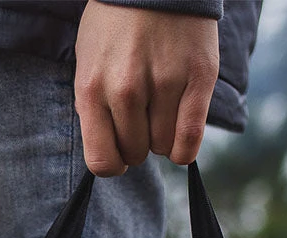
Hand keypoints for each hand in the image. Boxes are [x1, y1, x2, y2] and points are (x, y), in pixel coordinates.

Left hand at [74, 0, 219, 175]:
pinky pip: (190, 139)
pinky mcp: (198, 78)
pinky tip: (179, 131)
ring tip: (159, 107)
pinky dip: (185, 147)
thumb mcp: (88, 63)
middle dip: (138, 142)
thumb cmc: (115, 26)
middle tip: (141, 116)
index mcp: (92, 88)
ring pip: (164, 147)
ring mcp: (164, 83)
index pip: (102, 161)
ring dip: (162, 136)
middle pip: (136, 154)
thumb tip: (109, 152)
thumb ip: (94, 109)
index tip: (118, 150)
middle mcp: (126, 89)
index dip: (113, 162)